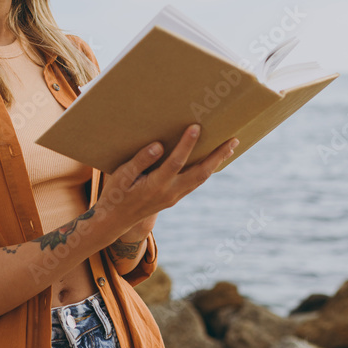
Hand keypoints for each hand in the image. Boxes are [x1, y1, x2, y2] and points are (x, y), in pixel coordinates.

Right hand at [96, 123, 238, 238]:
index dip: (186, 145)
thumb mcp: (121, 176)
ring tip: (230, 147)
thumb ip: (140, 161)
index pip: (175, 163)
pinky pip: (195, 182)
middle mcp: (169, 193)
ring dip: (216, 163)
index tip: (196, 127)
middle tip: (233, 140)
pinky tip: (213, 160)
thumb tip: (158, 146)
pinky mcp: (174, 197)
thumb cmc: (115, 194)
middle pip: (200, 173)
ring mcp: (174, 197)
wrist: (115, 220)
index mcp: (155, 186)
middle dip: (217, 156)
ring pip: (201, 179)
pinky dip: (207, 170)